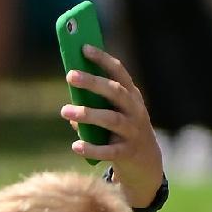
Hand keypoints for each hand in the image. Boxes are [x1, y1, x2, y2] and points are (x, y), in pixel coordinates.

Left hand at [65, 44, 162, 204]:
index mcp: (131, 96)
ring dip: (88, 114)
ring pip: (112, 119)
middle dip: (93, 82)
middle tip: (70, 75)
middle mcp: (135, 111)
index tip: (83, 47)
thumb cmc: (121, 132)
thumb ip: (94, 108)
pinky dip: (92, 148)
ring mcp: (133, 132)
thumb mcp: (112, 115)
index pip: (119, 72)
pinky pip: (109, 151)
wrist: (145, 164)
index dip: (102, 59)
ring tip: (65, 111)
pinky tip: (76, 145)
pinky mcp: (128, 153)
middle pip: (115, 92)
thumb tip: (70, 108)